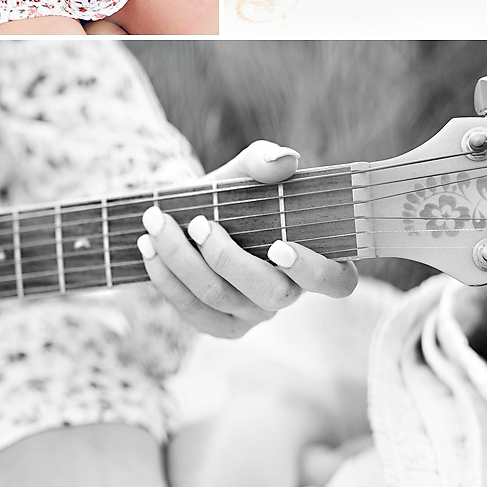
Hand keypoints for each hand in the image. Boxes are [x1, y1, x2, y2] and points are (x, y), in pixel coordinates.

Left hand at [137, 140, 358, 338]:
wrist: (193, 214)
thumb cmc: (234, 193)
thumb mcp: (246, 169)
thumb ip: (265, 159)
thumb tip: (285, 159)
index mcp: (315, 256)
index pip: (337, 281)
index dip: (314, 271)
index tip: (279, 245)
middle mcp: (290, 292)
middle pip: (271, 294)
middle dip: (228, 259)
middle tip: (198, 223)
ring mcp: (255, 315)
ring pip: (222, 298)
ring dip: (182, 259)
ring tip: (157, 222)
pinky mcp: (220, 326)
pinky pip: (193, 311)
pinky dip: (167, 277)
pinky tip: (149, 248)